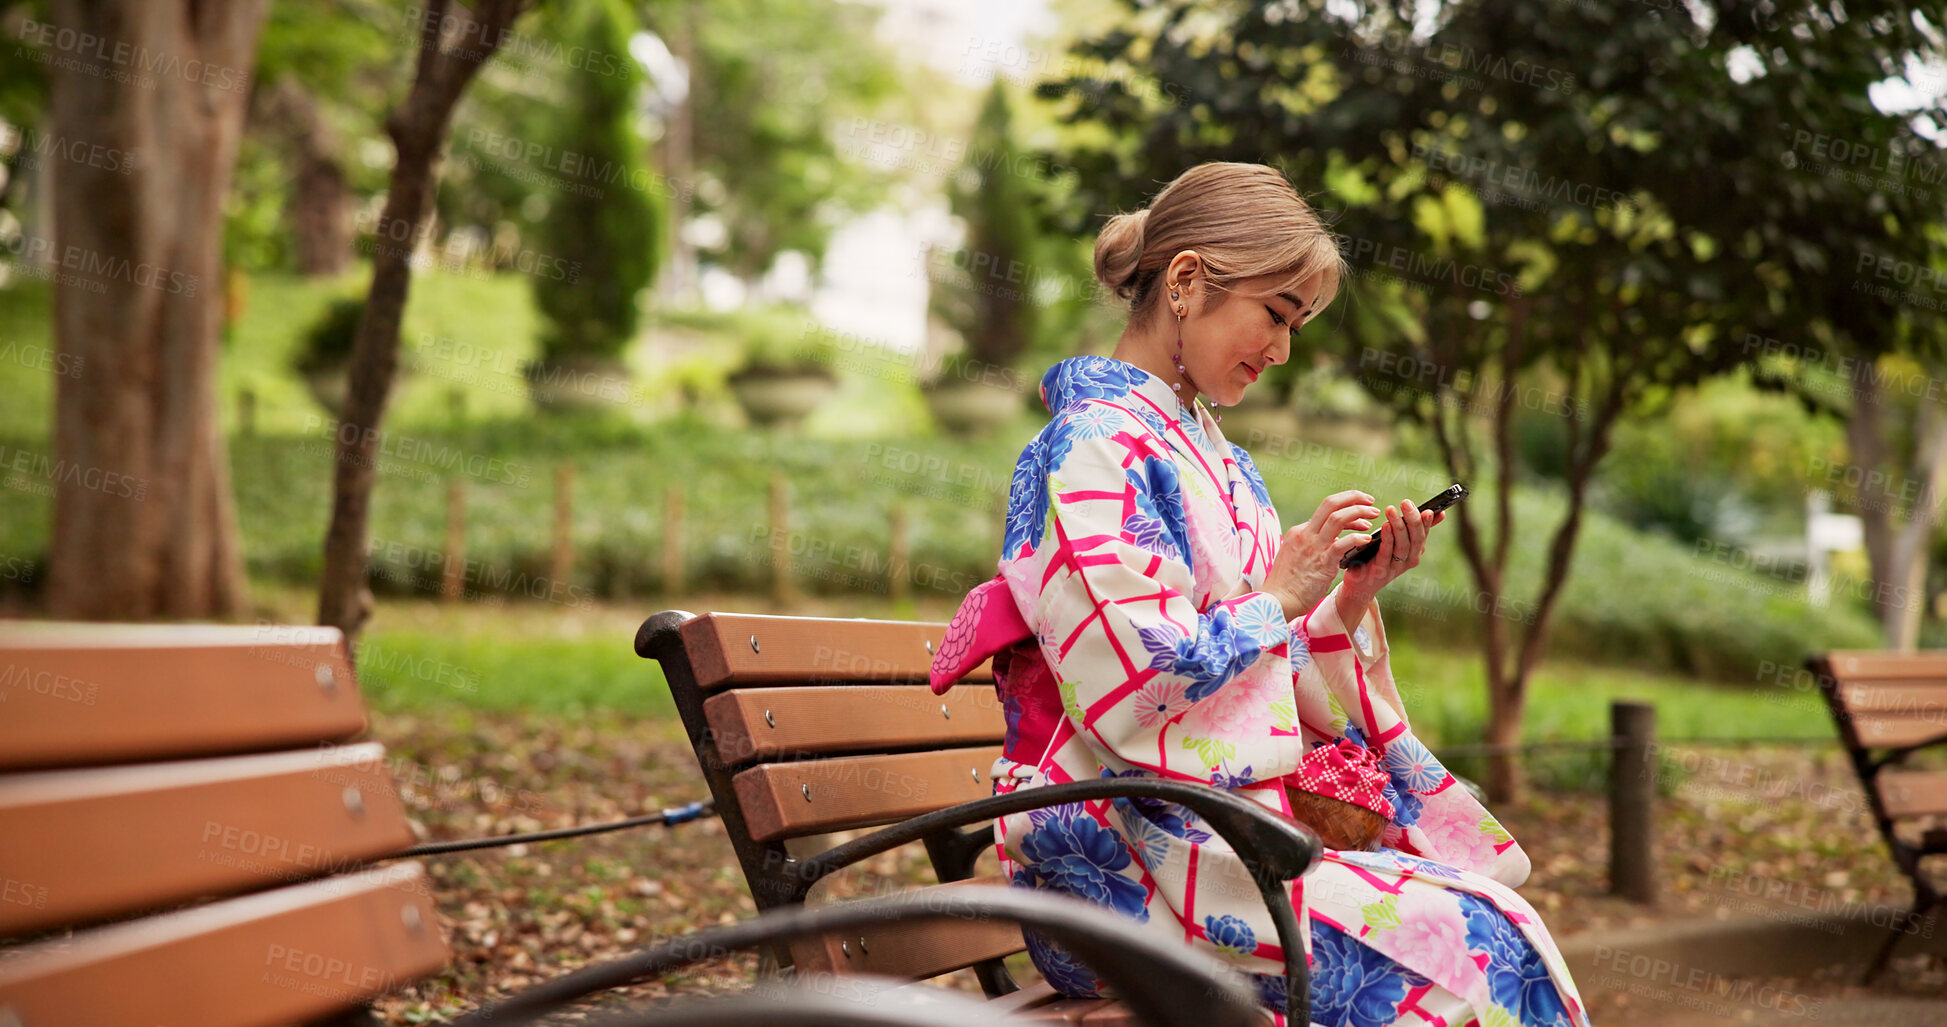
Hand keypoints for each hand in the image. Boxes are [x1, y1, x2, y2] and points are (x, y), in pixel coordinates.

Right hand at [1264, 490, 1382, 620]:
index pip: (1325, 510)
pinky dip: (1357, 538)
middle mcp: (1305, 534)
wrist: (1276, 602)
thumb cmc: (1286, 585)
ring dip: (1359, 512)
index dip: (1346, 507)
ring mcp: (1313, 547)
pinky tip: (1367, 539)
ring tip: (1373, 517)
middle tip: (1371, 501)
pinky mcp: (1322, 563)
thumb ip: (1310, 547)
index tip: (1360, 512)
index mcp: (1299, 532)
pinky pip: (1342, 544)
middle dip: (1353, 498)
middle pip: (1330, 504)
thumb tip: (1330, 543)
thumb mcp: (1294, 557)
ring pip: (1338, 518)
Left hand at [1338, 498, 1442, 623]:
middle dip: (1412, 519)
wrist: (1360, 585)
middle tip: (1406, 502)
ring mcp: (1395, 568)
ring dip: (1398, 526)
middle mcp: (1409, 561)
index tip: (1429, 509)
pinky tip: (1385, 526)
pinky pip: (1385, 553)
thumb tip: (1437, 512)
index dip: (1427, 522)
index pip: (1424, 534)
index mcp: (1415, 551)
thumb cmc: (1379, 557)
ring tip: (1392, 510)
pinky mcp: (1380, 571)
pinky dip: (1387, 539)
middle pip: (1416, 539)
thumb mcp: (1399, 542)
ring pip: (1402, 546)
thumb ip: (1414, 529)